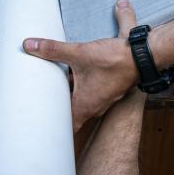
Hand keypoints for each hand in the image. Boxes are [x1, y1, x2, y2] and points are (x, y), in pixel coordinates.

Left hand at [25, 0, 139, 129]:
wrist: (143, 57)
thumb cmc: (114, 60)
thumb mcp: (79, 53)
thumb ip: (53, 49)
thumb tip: (30, 44)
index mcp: (84, 106)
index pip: (66, 128)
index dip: (54, 130)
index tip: (42, 128)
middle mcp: (94, 106)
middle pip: (72, 114)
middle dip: (58, 108)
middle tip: (42, 103)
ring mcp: (103, 98)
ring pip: (81, 100)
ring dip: (70, 94)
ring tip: (55, 85)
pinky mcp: (109, 88)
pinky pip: (91, 91)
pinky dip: (81, 85)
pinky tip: (76, 71)